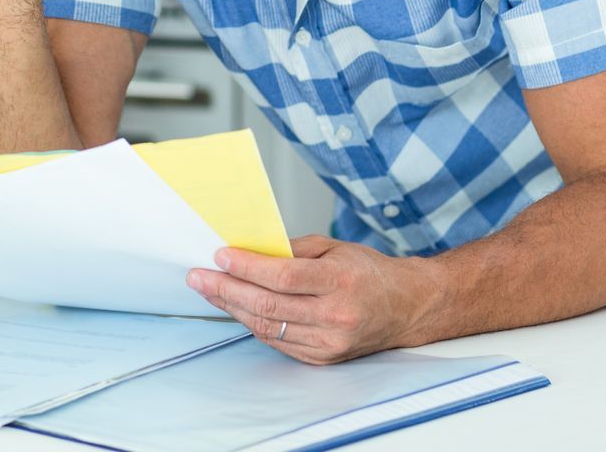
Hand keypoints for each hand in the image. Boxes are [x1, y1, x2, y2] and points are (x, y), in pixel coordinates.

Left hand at [187, 236, 440, 364]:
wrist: (406, 306)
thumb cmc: (368, 271)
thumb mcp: (334, 247)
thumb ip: (292, 249)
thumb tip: (248, 251)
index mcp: (340, 281)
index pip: (283, 277)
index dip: (246, 267)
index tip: (219, 255)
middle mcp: (336, 315)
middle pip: (269, 305)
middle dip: (226, 289)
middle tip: (198, 276)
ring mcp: (330, 341)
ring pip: (268, 326)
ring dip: (233, 308)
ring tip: (210, 290)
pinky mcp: (324, 357)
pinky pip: (279, 341)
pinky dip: (254, 323)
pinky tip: (237, 308)